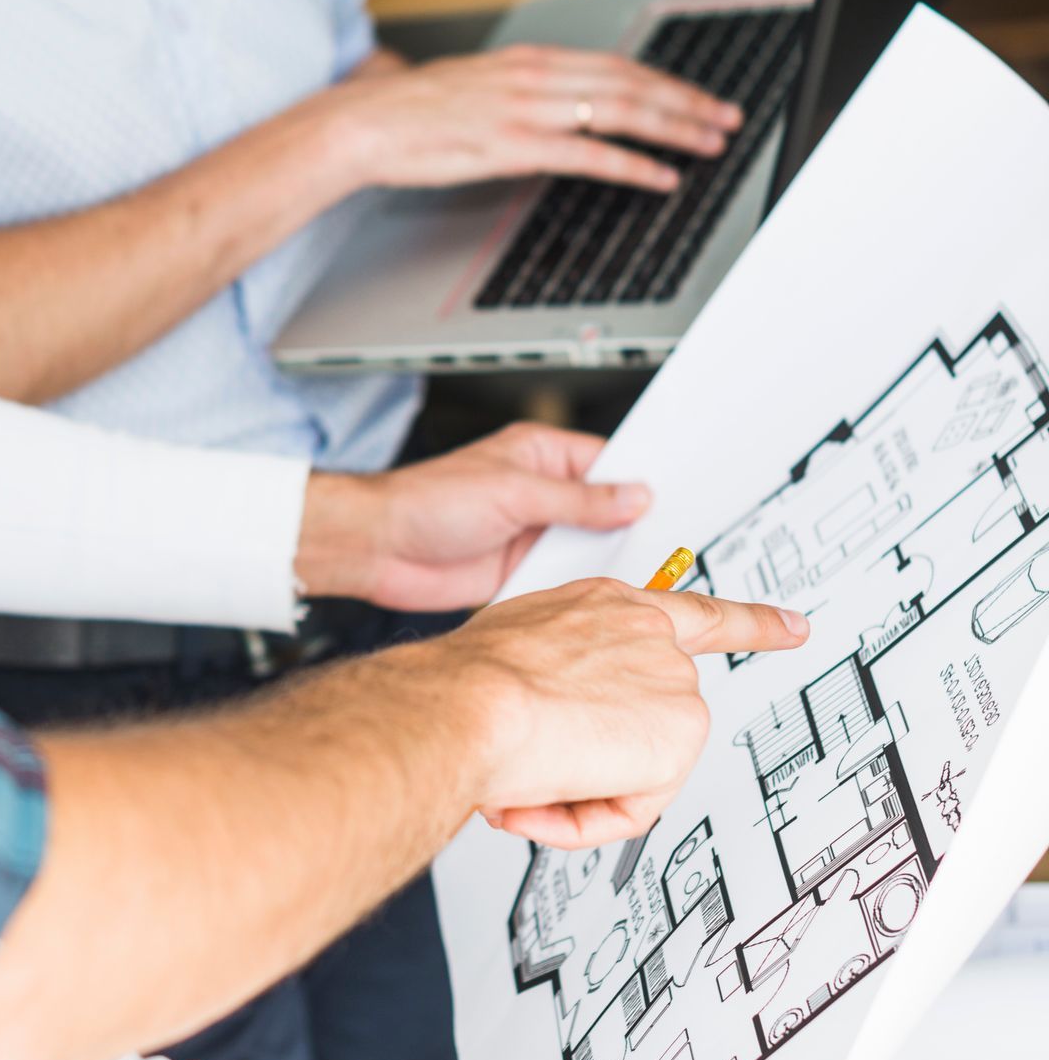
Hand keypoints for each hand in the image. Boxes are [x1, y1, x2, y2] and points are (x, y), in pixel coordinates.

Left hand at [297, 426, 651, 609]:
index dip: (644, 482)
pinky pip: (566, 581)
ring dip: (611, 563)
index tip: (682, 499)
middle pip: (606, 511)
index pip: (609, 464)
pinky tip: (611, 603)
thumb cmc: (425, 500)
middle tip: (678, 547)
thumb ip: (577, 500)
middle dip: (635, 528)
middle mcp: (541, 494)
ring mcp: (533, 535)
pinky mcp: (522, 573)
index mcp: (541, 455)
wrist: (376, 549)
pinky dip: (585, 591)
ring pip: (589, 549)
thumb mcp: (512, 491)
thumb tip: (633, 497)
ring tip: (654, 577)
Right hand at [332, 43, 739, 196]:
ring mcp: (528, 109)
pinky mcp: (516, 146)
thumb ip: (510, 90)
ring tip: (708, 144)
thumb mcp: (470, 84)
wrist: (363, 123)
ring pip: (622, 111)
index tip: (697, 93)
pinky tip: (660, 176)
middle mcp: (536, 76)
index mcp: (528, 60)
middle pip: (632, 82)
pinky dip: (634, 165)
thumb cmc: (404, 111)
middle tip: (725, 116)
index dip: (665, 79)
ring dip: (675, 128)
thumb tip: (532, 99)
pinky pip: (590, 155)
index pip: (615, 63)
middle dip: (687, 100)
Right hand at [413, 578, 807, 840]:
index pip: (696, 613)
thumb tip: (559, 732)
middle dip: (595, 762)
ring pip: (637, 771)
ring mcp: (672, 682)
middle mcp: (649, 634)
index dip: (752, 623)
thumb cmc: (466, 681)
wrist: (468, 704)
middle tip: (533, 769)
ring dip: (575, 791)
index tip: (794, 627)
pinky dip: (586, 818)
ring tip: (525, 776)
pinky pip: (635, 807)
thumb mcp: (514, 652)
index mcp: (608, 606)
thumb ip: (557, 678)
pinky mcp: (680, 733)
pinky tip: (547, 794)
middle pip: (654, 722)